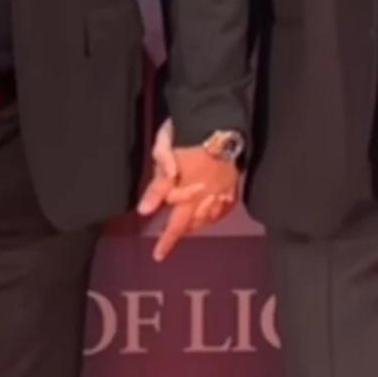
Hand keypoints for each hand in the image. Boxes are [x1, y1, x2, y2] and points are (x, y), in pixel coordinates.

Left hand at [137, 123, 239, 260]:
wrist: (219, 120)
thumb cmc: (186, 136)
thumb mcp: (163, 155)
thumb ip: (156, 186)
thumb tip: (144, 211)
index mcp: (188, 193)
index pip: (175, 224)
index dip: (166, 240)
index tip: (158, 256)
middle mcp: (207, 197)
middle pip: (193, 222)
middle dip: (181, 231)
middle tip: (169, 237)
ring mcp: (223, 190)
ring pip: (209, 216)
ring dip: (197, 223)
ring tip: (187, 224)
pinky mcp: (233, 181)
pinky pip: (225, 205)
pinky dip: (215, 212)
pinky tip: (210, 211)